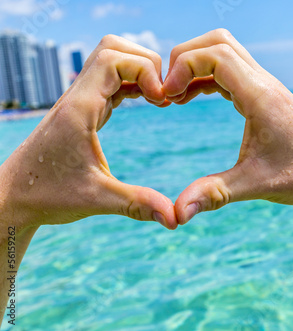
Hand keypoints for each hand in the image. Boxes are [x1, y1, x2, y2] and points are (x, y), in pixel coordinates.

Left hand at [0, 35, 176, 229]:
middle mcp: (78, 98)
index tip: (163, 100)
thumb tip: (175, 218)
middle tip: (163, 94)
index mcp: (79, 110)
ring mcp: (79, 101)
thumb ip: (138, 204)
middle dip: (145, 63)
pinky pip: (111, 80)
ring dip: (139, 70)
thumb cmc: (47, 196)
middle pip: (112, 48)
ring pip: (110, 59)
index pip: (113, 60)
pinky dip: (133, 83)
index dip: (145, 71)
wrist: (12, 197)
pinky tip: (148, 102)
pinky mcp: (83, 109)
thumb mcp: (97, 200)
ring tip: (159, 99)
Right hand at [164, 29, 292, 223]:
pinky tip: (192, 97)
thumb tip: (177, 215)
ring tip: (175, 97)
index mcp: (260, 97)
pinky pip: (231, 70)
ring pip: (225, 51)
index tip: (166, 97)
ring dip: (195, 65)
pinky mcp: (265, 95)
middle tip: (166, 91)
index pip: (216, 55)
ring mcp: (266, 86)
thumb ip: (214, 194)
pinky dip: (206, 76)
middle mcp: (264, 83)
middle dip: (184, 58)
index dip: (184, 67)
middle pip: (218, 42)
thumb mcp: (254, 185)